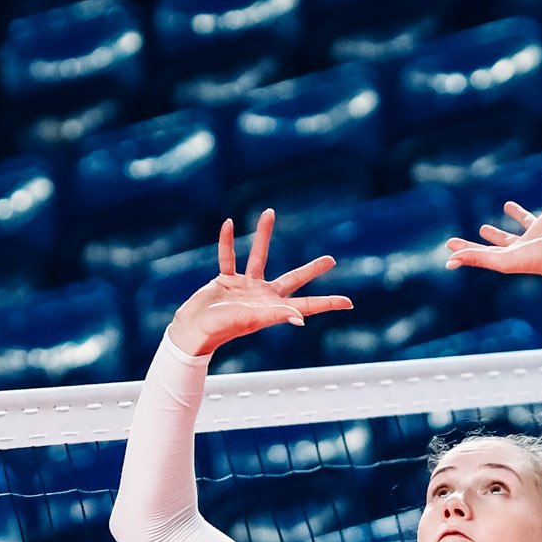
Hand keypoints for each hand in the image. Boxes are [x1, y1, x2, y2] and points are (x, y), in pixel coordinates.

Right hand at [167, 210, 353, 356]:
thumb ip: (275, 315)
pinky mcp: (225, 280)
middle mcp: (263, 296)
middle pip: (294, 278)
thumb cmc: (221, 328)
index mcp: (273, 308)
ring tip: (268, 212)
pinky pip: (228, 257)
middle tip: (331, 260)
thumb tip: (301, 319)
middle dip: (311, 269)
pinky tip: (229, 224)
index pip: (307, 304)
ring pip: (258, 256)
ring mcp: (245, 287)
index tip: (349, 303)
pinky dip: (226, 242)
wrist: (192, 329)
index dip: (328, 303)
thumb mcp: (250, 320)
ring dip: (263, 235)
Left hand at [444, 167, 541, 276]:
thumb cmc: (539, 258)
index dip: (467, 249)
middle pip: (506, 239)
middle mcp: (526, 242)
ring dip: (517, 212)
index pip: (485, 251)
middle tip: (483, 228)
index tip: (450, 244)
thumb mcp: (503, 259)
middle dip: (494, 235)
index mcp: (513, 254)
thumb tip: (450, 260)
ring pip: (526, 219)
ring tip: (506, 204)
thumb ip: (477, 258)